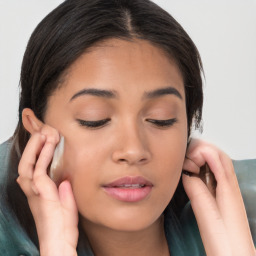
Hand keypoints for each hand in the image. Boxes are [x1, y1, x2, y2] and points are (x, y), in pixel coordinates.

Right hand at [17, 126, 77, 255]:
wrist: (60, 244)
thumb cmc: (62, 226)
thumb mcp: (66, 205)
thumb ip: (64, 192)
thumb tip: (64, 181)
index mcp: (39, 189)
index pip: (34, 164)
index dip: (37, 149)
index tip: (44, 134)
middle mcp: (33, 189)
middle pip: (27, 161)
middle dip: (34, 144)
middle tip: (43, 129)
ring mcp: (35, 192)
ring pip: (28, 163)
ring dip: (36, 146)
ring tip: (43, 132)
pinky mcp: (41, 195)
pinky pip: (39, 172)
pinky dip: (42, 157)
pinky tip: (48, 145)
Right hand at [182, 139, 255, 255]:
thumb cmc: (226, 245)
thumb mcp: (209, 217)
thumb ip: (197, 191)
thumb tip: (187, 175)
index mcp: (229, 188)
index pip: (218, 156)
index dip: (202, 151)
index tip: (189, 159)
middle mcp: (229, 186)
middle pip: (217, 156)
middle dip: (199, 152)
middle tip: (187, 163)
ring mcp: (225, 191)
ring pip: (213, 165)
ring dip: (199, 160)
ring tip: (187, 168)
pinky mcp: (219, 197)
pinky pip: (210, 176)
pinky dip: (199, 170)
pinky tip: (191, 175)